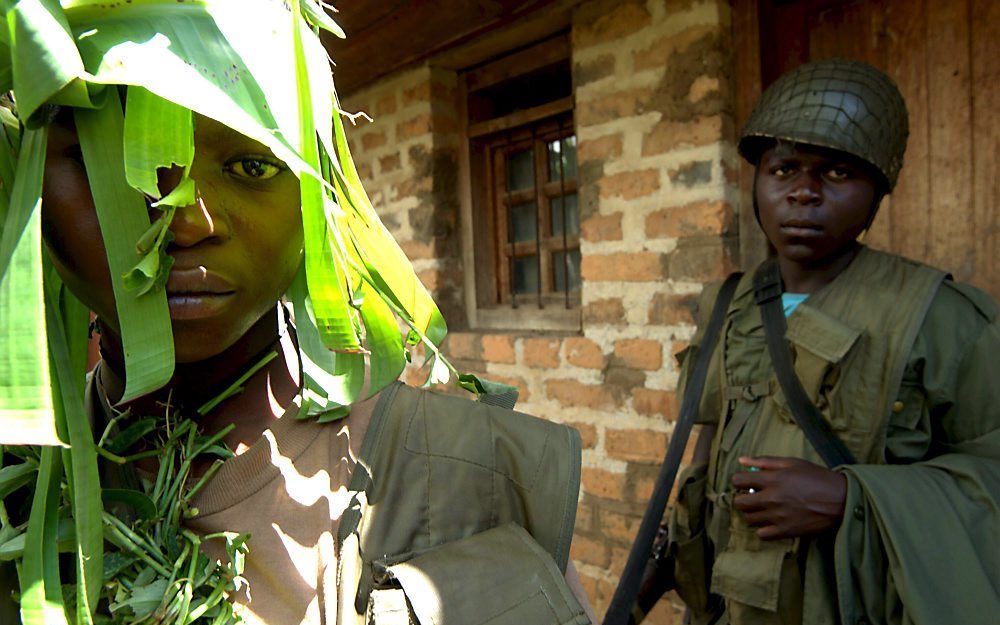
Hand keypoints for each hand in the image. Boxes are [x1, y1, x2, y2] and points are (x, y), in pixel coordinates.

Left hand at [731, 456, 846, 539]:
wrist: (840, 499)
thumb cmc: (816, 477)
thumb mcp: (791, 462)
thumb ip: (764, 461)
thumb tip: (742, 460)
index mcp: (772, 479)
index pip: (738, 480)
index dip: (738, 481)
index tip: (745, 482)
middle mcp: (772, 498)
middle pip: (740, 503)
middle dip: (742, 498)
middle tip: (752, 497)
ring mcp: (778, 516)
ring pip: (749, 519)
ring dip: (753, 513)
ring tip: (763, 509)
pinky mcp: (786, 531)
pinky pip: (762, 534)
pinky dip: (763, 529)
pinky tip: (770, 522)